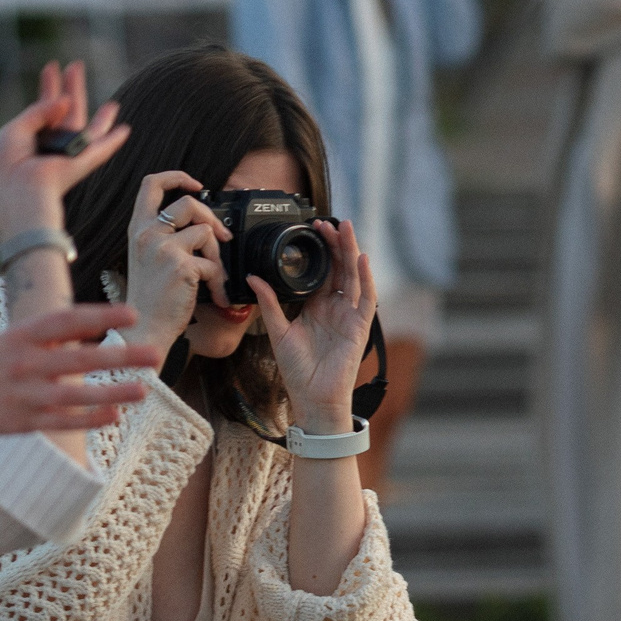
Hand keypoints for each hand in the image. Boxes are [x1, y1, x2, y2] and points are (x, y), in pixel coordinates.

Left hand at [0, 61, 128, 244]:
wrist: (21, 190)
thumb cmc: (10, 166)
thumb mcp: (15, 130)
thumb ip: (38, 111)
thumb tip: (63, 100)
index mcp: (30, 140)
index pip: (42, 109)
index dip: (47, 87)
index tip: (51, 66)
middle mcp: (50, 146)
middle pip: (66, 112)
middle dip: (71, 87)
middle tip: (76, 65)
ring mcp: (67, 154)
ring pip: (87, 128)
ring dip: (99, 114)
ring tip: (113, 101)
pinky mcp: (82, 162)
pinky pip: (101, 148)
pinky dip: (113, 140)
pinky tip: (124, 129)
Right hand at [0, 303, 162, 446]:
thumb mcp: (13, 338)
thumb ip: (52, 334)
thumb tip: (96, 323)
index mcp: (20, 336)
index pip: (65, 321)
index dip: (99, 317)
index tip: (132, 315)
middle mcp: (23, 364)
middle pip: (78, 359)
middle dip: (120, 357)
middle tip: (155, 353)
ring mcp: (24, 396)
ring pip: (76, 395)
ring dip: (112, 392)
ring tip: (144, 389)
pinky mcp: (25, 423)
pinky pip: (64, 421)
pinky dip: (90, 419)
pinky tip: (116, 414)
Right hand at [118, 171, 227, 355]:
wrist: (143, 329)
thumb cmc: (149, 300)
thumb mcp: (148, 260)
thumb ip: (165, 237)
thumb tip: (202, 226)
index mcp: (138, 230)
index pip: (152, 184)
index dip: (177, 177)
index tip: (196, 185)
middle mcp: (147, 234)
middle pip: (188, 203)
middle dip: (212, 218)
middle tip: (223, 237)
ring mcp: (163, 248)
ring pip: (206, 232)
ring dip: (217, 256)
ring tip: (213, 277)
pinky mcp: (181, 266)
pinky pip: (213, 264)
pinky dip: (219, 282)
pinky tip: (216, 297)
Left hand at [250, 218, 376, 433]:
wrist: (312, 399)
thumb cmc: (297, 371)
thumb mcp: (278, 332)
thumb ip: (269, 304)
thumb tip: (253, 278)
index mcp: (315, 307)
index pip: (321, 271)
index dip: (319, 250)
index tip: (311, 229)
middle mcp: (334, 307)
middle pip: (339, 268)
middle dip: (335, 244)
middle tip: (327, 221)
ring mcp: (349, 316)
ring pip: (353, 276)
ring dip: (350, 252)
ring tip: (345, 229)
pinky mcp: (360, 327)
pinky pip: (367, 298)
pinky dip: (367, 279)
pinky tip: (363, 259)